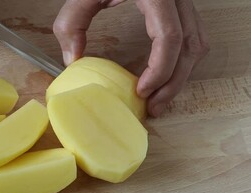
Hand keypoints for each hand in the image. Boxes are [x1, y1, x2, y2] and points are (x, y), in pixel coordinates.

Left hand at [53, 0, 209, 116]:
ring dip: (181, 74)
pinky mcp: (178, 5)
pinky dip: (181, 60)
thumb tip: (72, 61)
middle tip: (154, 107)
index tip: (142, 91)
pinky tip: (165, 75)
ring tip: (159, 98)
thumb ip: (71, 23)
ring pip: (196, 43)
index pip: (169, 37)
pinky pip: (191, 36)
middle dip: (173, 82)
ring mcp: (180, 1)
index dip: (160, 69)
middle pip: (189, 46)